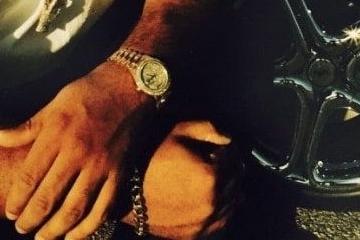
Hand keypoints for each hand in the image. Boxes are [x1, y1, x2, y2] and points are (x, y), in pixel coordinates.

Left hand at [0, 63, 149, 238]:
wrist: (131, 86)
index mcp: (57, 134)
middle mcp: (77, 152)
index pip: (29, 177)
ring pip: (74, 209)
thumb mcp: (55, 103)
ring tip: (43, 238)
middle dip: (31, 219)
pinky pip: (103, 208)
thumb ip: (28, 127)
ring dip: (56, 230)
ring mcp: (100, 165)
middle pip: (48, 198)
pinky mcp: (120, 172)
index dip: (16, 200)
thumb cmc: (89, 92)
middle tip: (22, 228)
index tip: (10, 212)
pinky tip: (76, 236)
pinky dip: (88, 227)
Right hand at [140, 120, 244, 238]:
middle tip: (220, 157)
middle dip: (231, 167)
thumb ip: (209, 129)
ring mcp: (203, 223)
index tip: (220, 143)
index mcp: (211, 176)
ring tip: (217, 176)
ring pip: (232, 204)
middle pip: (236, 181)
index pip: (234, 157)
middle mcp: (212, 204)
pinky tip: (214, 198)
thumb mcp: (179, 131)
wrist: (124, 189)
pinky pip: (220, 222)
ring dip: (229, 188)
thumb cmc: (151, 155)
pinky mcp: (193, 236)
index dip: (228, 147)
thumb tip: (230, 138)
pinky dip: (222, 209)